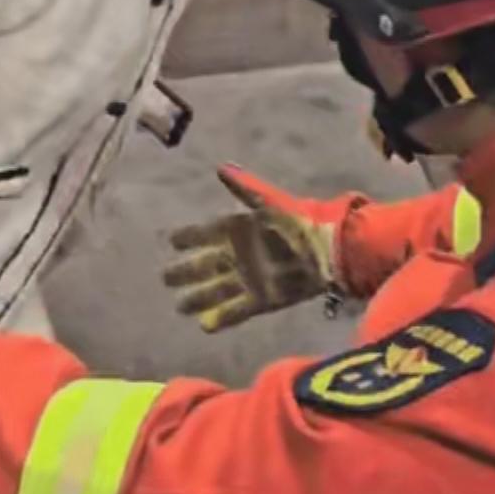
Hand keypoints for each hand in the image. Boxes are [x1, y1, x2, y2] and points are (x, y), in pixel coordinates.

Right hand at [163, 165, 335, 331]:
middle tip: (165, 278)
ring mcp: (251, 280)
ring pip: (218, 291)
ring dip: (200, 298)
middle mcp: (241, 257)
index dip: (190, 237)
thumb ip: (245, 188)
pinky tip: (205, 325)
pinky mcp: (263, 300)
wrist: (329, 251)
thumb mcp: (269, 202)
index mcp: (240, 231)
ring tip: (180, 306)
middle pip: (207, 266)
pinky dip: (222, 318)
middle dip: (186, 272)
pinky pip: (237, 311)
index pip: (207, 234)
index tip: (172, 240)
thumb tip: (221, 167)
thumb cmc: (298, 223)